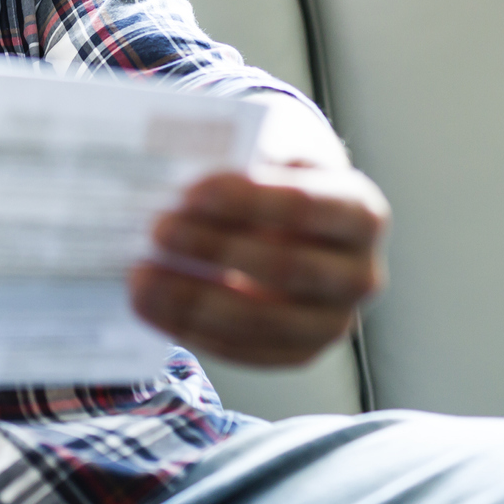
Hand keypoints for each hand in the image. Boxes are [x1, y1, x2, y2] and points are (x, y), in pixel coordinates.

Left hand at [128, 99, 388, 366]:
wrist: (295, 222)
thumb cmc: (277, 178)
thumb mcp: (273, 150)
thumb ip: (245, 154)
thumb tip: (187, 163)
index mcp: (362, 213)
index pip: (308, 206)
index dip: (248, 199)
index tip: (192, 190)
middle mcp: (359, 275)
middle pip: (285, 267)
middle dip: (214, 249)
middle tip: (157, 229)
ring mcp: (331, 322)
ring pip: (260, 320)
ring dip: (191, 298)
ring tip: (141, 274)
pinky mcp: (297, 353)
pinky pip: (241, 349)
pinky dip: (189, 326)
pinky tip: (149, 303)